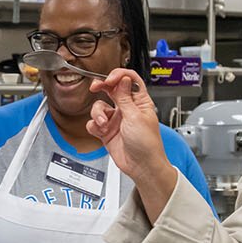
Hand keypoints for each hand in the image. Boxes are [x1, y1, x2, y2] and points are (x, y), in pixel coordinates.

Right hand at [86, 69, 169, 185]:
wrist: (142, 167)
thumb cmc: (147, 144)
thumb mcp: (135, 117)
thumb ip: (125, 98)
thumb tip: (123, 79)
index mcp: (140, 101)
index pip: (129, 80)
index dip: (118, 76)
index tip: (109, 80)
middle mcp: (127, 108)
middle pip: (111, 89)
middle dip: (102, 87)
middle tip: (95, 87)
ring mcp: (116, 120)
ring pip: (99, 106)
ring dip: (98, 113)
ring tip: (103, 122)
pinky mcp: (107, 132)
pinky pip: (94, 123)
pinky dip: (94, 125)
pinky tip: (100, 131)